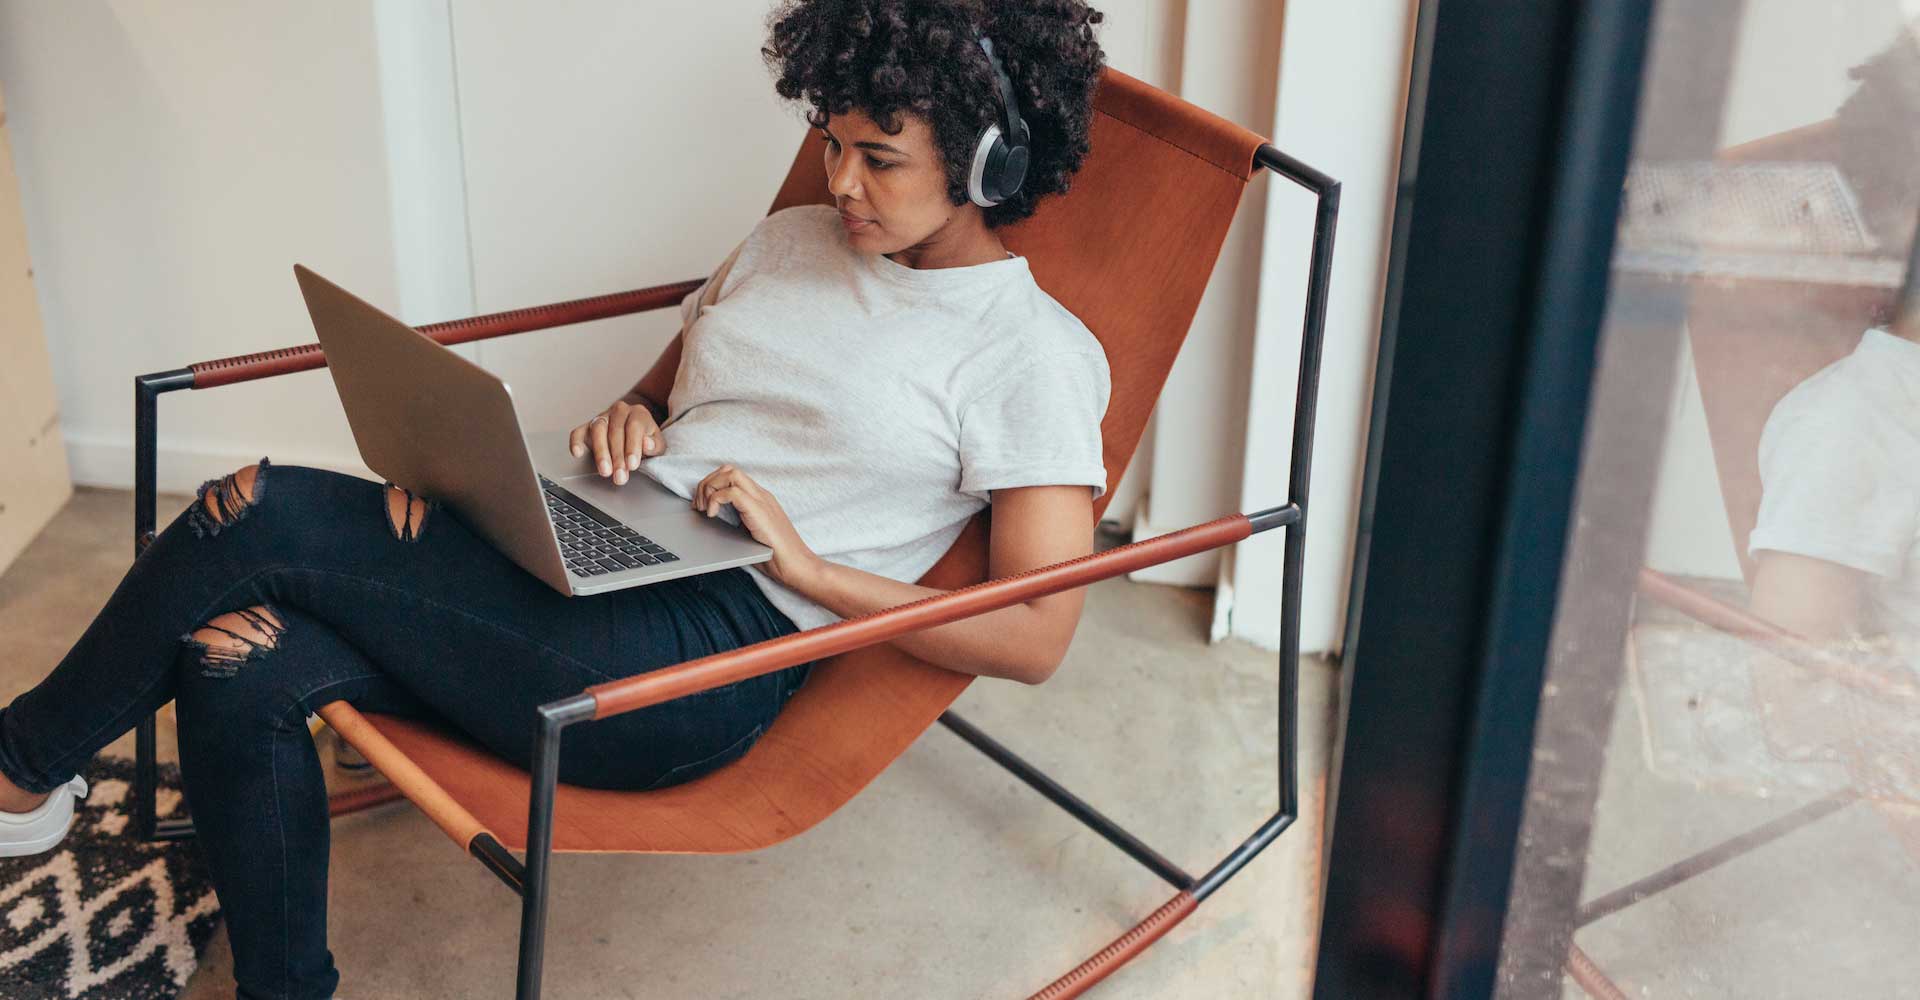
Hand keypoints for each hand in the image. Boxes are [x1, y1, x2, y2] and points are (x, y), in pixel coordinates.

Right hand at [568, 395, 662, 484]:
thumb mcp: (658, 444)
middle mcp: (619, 411)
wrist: (635, 429)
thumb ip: (655, 445)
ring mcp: (602, 417)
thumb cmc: (646, 439)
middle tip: (620, 476)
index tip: (632, 465)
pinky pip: (578, 432)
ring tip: (605, 471)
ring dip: (600, 452)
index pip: (634, 427)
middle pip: (615, 431)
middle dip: (617, 456)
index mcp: (638, 413)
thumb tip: (647, 444)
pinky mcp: (587, 427)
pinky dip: (576, 442)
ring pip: (598, 430)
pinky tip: (577, 453)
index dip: (633, 447)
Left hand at [694, 464, 821, 587]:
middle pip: (728, 469)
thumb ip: (737, 524)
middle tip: (699, 506)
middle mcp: (760, 495)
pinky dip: (716, 500)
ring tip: (705, 509)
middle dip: (707, 483)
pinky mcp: (758, 510)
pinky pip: (732, 492)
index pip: (731, 475)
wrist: (797, 565)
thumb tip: (714, 524)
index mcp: (758, 498)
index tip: (700, 505)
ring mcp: (761, 500)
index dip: (710, 485)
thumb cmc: (776, 556)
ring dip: (710, 488)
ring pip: (730, 474)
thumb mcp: (750, 535)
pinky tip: (713, 516)